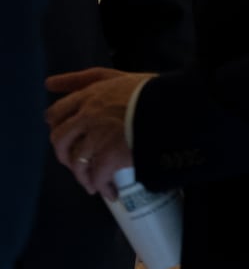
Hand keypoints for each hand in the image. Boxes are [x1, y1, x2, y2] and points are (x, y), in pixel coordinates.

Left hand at [44, 68, 150, 197]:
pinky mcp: (112, 156)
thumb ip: (87, 77)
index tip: (64, 136)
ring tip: (93, 184)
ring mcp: (99, 137)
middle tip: (76, 164)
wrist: (178, 107)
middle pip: (60, 140)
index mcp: (89, 96)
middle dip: (65, 156)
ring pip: (78, 162)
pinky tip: (110, 192)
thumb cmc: (154, 91)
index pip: (56, 113)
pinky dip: (102, 187)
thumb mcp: (119, 76)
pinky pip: (98, 177)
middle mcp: (88, 116)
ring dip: (83, 177)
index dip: (57, 127)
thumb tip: (48, 83)